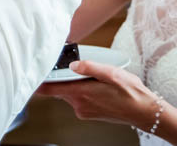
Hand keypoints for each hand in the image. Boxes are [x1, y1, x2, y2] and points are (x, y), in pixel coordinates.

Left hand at [37, 60, 155, 126]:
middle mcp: (79, 105)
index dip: (39, 81)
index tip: (34, 73)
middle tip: (71, 65)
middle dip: (62, 78)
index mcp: (81, 93)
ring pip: (69, 93)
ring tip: (92, 77)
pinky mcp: (88, 113)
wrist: (143, 111)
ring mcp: (83, 110)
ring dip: (74, 84)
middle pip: (59, 89)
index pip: (49, 90)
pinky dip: (82, 91)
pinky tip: (96, 86)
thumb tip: (72, 64)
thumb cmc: (130, 92)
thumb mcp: (111, 73)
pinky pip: (78, 99)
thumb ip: (89, 67)